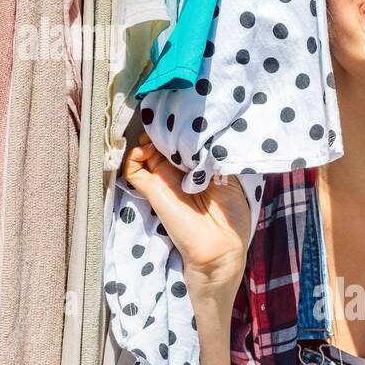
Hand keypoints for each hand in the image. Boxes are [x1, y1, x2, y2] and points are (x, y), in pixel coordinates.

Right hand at [122, 132, 252, 296]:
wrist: (220, 248)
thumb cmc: (231, 216)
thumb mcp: (230, 178)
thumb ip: (214, 156)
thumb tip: (204, 134)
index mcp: (197, 169)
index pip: (183, 144)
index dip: (181, 130)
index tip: (184, 117)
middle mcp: (178, 173)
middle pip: (163, 144)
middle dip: (164, 131)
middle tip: (170, 122)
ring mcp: (163, 181)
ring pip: (145, 152)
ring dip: (149, 140)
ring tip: (158, 136)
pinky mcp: (152, 190)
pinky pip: (133, 170)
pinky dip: (133, 156)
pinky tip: (145, 150)